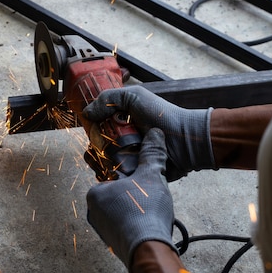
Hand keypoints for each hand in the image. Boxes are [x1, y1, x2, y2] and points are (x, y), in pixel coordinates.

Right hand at [83, 86, 215, 180]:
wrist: (185, 140)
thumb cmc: (162, 116)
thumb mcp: (134, 97)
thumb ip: (109, 99)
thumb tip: (86, 113)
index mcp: (121, 122)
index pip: (97, 126)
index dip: (91, 127)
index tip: (90, 128)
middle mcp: (122, 139)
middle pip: (96, 145)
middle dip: (93, 146)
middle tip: (98, 146)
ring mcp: (127, 157)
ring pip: (102, 162)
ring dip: (99, 161)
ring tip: (106, 159)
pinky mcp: (133, 173)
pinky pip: (115, 176)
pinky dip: (109, 174)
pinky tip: (111, 171)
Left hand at [86, 128, 177, 272]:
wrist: (149, 250)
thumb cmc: (145, 211)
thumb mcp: (151, 176)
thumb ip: (152, 154)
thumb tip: (155, 133)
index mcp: (95, 193)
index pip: (112, 176)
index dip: (131, 174)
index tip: (142, 177)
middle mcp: (93, 212)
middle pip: (118, 194)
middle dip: (135, 192)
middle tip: (151, 193)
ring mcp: (103, 230)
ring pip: (122, 211)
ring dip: (137, 208)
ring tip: (153, 207)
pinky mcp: (113, 243)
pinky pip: (126, 226)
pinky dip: (137, 222)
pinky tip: (151, 222)